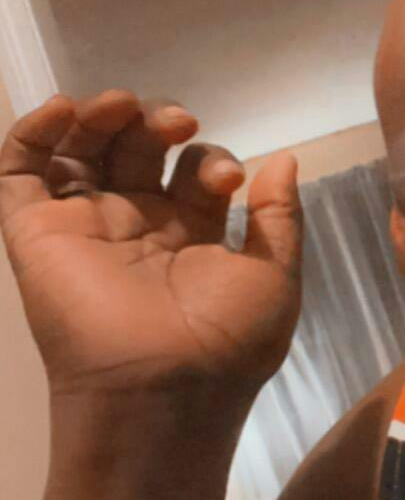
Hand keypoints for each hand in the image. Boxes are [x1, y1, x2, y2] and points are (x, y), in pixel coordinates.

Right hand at [0, 91, 302, 400]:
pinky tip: (62, 110)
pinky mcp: (35, 232)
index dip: (210, 158)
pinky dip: (32, 131)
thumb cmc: (226, 344)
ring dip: (102, 115)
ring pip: (81, 149)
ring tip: (123, 108)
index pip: (193, 170)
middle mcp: (134, 228)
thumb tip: (284, 159)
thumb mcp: (273, 277)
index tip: (227, 179)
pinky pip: (18, 171)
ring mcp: (83, 227)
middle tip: (179, 127)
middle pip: (136, 149)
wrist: (162, 392)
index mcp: (188, 238)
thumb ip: (279, 217)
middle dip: (158, 123)